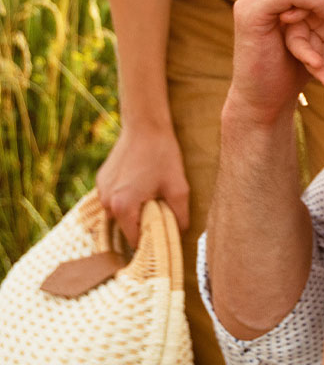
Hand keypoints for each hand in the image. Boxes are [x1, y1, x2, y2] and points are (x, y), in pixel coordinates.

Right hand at [96, 122, 189, 246]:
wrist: (145, 124)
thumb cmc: (162, 154)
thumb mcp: (179, 187)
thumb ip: (180, 216)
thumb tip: (179, 235)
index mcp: (123, 207)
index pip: (134, 240)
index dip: (149, 239)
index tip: (161, 231)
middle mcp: (106, 201)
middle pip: (124, 227)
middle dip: (140, 223)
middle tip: (157, 208)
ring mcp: (100, 190)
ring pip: (118, 213)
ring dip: (131, 210)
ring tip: (148, 193)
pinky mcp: (100, 179)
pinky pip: (113, 198)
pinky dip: (124, 197)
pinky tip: (139, 182)